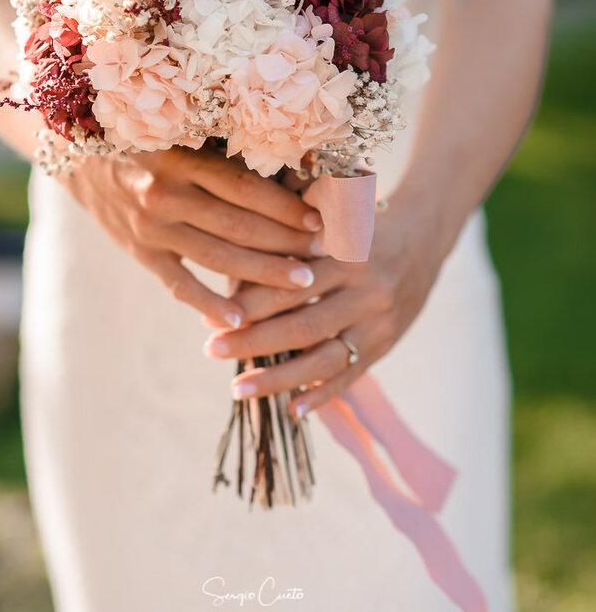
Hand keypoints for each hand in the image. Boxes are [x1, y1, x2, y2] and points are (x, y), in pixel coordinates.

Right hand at [61, 145, 324, 329]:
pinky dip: (209, 304)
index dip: (286, 206)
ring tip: (301, 284)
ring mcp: (152, 227)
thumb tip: (290, 168)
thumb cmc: (149, 142)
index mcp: (183, 158)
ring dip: (263, 274)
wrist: (81, 157)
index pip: (246, 188)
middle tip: (323, 255)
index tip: (319, 218)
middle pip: (239, 226)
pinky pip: (180, 284)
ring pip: (217, 257)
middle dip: (286, 242)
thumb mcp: (181, 137)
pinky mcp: (141, 253)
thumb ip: (223, 155)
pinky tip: (240, 319)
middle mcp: (167, 194)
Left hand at [201, 201, 442, 416]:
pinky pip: (350, 376)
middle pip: (301, 325)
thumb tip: (230, 264)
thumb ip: (290, 238)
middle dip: (251, 342)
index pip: (289, 284)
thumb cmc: (360, 223)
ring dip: (278, 379)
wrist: (423, 237)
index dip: (247, 301)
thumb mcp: (332, 219)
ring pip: (323, 359)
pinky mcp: (385, 345)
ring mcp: (377, 322)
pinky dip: (321, 397)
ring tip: (237, 390)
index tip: (208, 314)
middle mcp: (364, 291)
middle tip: (209, 349)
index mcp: (346, 254)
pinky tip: (291, 412)